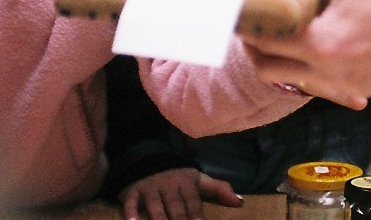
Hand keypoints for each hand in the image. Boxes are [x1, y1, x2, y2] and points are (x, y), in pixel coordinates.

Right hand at [118, 168, 241, 219]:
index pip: (193, 204)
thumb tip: (241, 202)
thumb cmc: (178, 176)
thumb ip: (219, 190)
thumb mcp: (199, 180)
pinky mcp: (132, 191)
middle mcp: (169, 187)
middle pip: (175, 208)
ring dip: (158, 219)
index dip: (197, 216)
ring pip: (155, 207)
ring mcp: (150, 189)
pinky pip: (130, 203)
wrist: (149, 158)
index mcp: (187, 184)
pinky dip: (130, 212)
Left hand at [240, 0, 370, 106]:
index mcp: (321, 43)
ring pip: (295, 78)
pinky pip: (322, 80)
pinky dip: (311, 62)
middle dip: (254, 43)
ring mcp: (347, 83)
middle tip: (255, 18)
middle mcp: (329, 71)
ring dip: (282, 56)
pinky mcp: (365, 85)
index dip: (247, 18)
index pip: (264, 37)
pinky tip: (323, 35)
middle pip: (270, 68)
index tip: (242, 3)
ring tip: (288, 25)